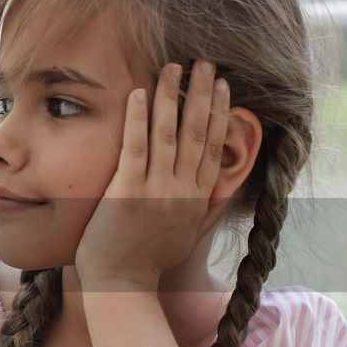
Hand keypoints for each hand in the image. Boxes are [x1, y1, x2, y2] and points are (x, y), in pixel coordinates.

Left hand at [74, 60, 230, 291]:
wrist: (122, 284)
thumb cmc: (150, 261)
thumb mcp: (188, 235)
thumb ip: (207, 211)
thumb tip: (225, 192)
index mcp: (197, 198)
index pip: (213, 146)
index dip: (219, 112)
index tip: (223, 85)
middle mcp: (182, 190)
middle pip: (196, 132)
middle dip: (201, 94)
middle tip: (205, 62)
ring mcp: (156, 189)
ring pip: (168, 133)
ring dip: (172, 96)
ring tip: (174, 66)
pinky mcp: (128, 191)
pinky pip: (135, 147)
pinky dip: (139, 119)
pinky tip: (140, 92)